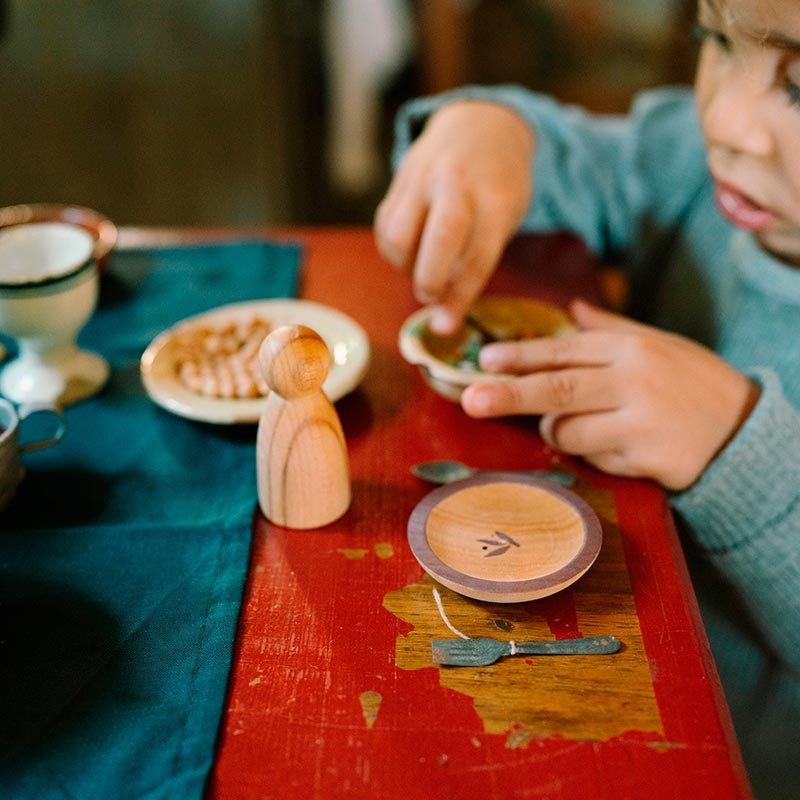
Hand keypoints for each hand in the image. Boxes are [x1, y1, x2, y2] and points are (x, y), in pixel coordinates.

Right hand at [374, 100, 533, 334]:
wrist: (480, 125)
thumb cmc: (498, 186)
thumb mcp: (507, 215)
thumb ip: (479, 255)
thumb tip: (445, 308)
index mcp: (496, 198)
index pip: (479, 255)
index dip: (460, 296)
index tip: (444, 327)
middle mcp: (458, 184)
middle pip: (440, 237)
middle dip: (429, 278)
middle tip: (429, 296)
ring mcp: (425, 177)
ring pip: (399, 233)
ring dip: (404, 265)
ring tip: (420, 269)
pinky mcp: (399, 179)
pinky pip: (384, 225)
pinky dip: (392, 250)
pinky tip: (409, 252)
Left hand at [461, 300, 759, 489]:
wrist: (745, 429)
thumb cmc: (691, 383)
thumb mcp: (658, 345)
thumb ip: (610, 330)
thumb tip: (573, 308)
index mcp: (630, 348)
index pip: (564, 350)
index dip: (521, 356)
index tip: (485, 360)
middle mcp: (633, 380)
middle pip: (558, 388)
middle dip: (509, 394)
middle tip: (470, 400)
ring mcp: (640, 420)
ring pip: (568, 431)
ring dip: (559, 432)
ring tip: (583, 425)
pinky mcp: (646, 457)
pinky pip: (594, 460)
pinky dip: (592, 455)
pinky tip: (620, 447)